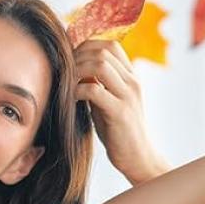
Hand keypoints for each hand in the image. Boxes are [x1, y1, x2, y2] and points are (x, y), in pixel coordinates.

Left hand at [74, 40, 163, 183]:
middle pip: (103, 50)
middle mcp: (133, 82)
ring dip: (77, 70)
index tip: (70, 58)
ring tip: (67, 83)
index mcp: (131, 78)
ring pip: (100, 65)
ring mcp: (128, 96)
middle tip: (65, 71)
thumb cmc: (120, 132)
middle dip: (78, 56)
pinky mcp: (120, 113)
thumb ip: (99, 85)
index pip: (111, 45)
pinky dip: (78, 90)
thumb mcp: (110, 102)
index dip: (87, 46)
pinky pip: (94, 90)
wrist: (139, 158)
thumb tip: (74, 70)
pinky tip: (72, 99)